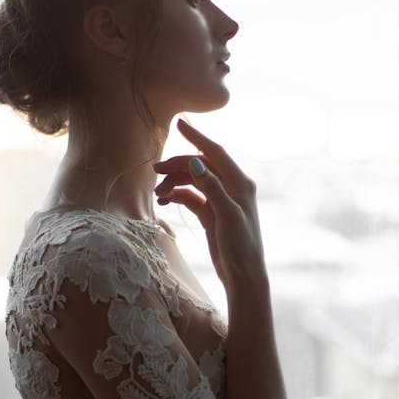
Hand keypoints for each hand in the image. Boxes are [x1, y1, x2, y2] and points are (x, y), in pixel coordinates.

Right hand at [153, 118, 267, 289]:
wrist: (243, 275)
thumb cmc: (241, 246)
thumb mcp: (227, 215)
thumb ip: (211, 187)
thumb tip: (194, 161)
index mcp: (240, 183)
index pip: (215, 153)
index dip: (197, 138)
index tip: (179, 123)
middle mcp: (231, 188)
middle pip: (200, 167)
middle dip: (178, 166)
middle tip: (155, 171)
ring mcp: (220, 201)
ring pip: (193, 182)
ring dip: (175, 183)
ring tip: (158, 193)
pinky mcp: (212, 214)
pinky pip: (191, 197)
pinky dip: (178, 196)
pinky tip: (165, 202)